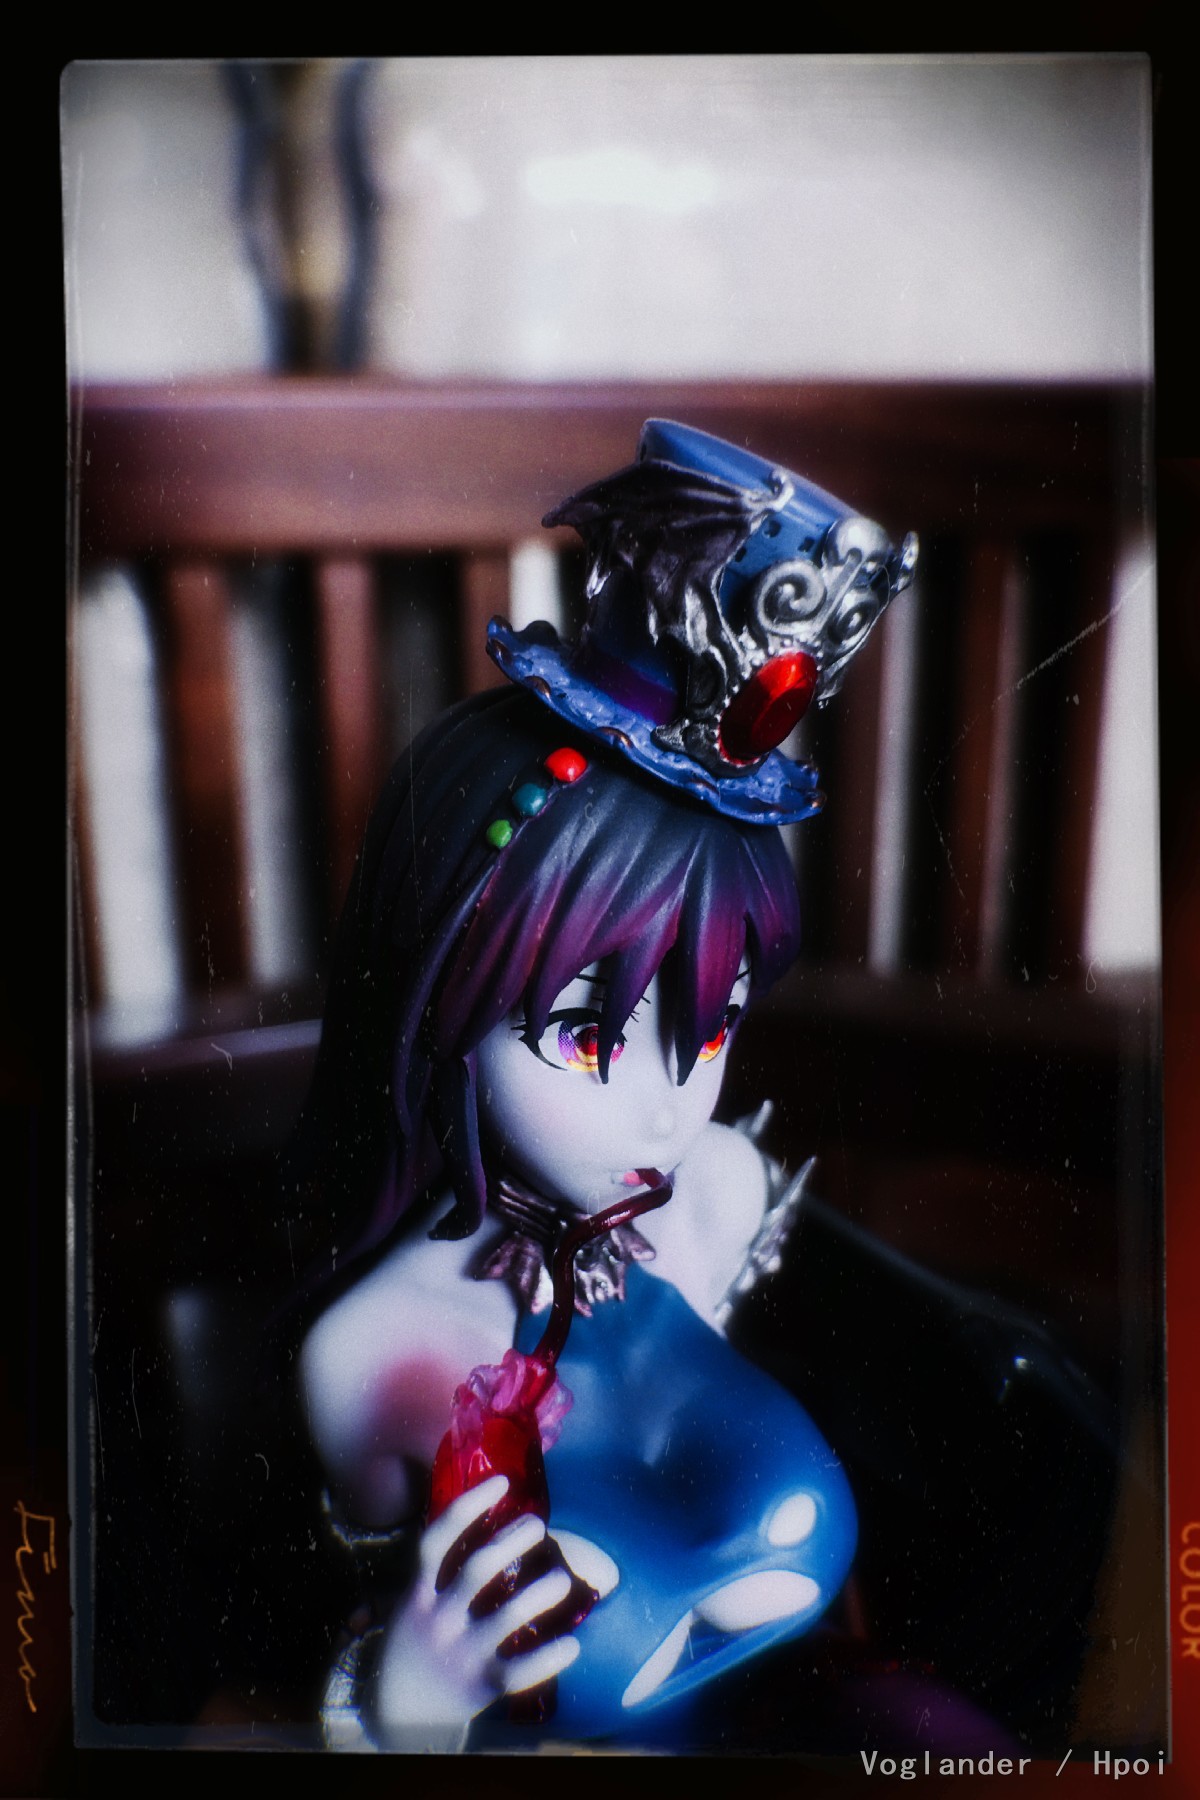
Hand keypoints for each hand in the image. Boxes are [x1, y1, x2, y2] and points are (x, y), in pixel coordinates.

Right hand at [372, 1475, 580, 1751]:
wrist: (397, 1710)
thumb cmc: (418, 1640)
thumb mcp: (415, 1602)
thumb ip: (441, 1571)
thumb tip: (484, 1518)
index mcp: (421, 1593)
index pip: (437, 1541)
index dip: (468, 1507)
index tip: (502, 1481)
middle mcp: (439, 1618)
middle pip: (477, 1571)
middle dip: (510, 1542)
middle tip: (538, 1525)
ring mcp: (460, 1652)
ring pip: (504, 1618)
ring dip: (538, 1595)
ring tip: (561, 1577)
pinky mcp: (481, 1685)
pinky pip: (518, 1672)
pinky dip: (547, 1659)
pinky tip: (572, 1644)